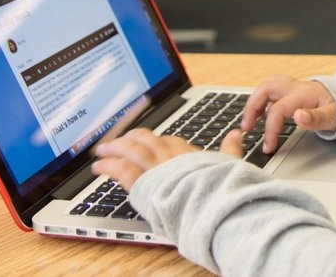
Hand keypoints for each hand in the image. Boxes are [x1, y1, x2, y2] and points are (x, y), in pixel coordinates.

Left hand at [92, 127, 243, 189]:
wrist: (209, 200)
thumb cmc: (219, 186)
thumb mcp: (229, 164)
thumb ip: (230, 148)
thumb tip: (236, 134)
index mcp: (188, 153)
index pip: (168, 141)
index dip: (156, 140)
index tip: (149, 141)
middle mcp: (168, 156)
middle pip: (145, 140)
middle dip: (130, 138)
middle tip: (120, 140)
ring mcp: (154, 167)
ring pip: (129, 150)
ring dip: (114, 148)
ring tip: (102, 150)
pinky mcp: (141, 182)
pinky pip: (120, 169)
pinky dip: (108, 166)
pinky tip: (98, 166)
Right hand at [241, 75, 335, 153]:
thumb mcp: (332, 117)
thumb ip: (315, 118)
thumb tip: (298, 116)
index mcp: (303, 94)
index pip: (278, 109)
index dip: (270, 128)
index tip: (268, 146)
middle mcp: (294, 87)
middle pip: (265, 89)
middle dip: (252, 107)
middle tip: (247, 127)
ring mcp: (291, 87)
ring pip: (266, 87)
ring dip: (254, 102)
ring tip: (248, 122)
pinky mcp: (290, 91)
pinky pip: (270, 91)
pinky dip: (260, 101)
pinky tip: (259, 115)